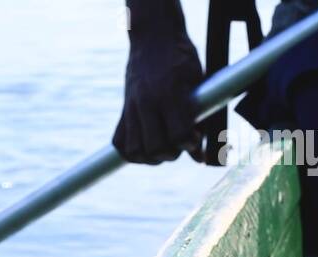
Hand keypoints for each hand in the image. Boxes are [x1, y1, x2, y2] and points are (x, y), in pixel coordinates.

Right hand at [113, 33, 204, 163]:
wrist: (153, 39)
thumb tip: (199, 150)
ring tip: (162, 150)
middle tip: (179, 146)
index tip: (196, 141)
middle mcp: (146, 103)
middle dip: (170, 154)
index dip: (189, 143)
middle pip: (154, 147)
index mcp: (168, 93)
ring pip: (134, 150)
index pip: (177, 133)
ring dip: (149, 158)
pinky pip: (118, 142)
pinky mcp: (123, 110)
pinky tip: (144, 147)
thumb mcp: (196, 81)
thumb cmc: (182, 58)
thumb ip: (197, 114)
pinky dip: (130, 152)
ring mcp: (131, 108)